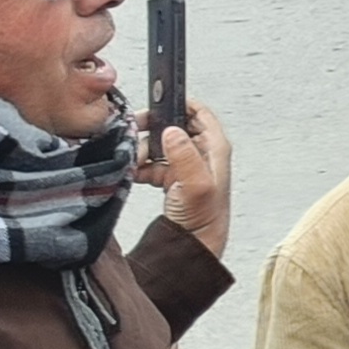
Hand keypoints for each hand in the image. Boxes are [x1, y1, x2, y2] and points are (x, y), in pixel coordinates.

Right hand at [133, 103, 232, 260]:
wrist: (193, 245)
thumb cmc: (203, 218)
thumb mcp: (195, 185)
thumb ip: (184, 157)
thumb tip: (172, 131)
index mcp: (214, 148)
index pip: (199, 112)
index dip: (178, 104)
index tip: (156, 104)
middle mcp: (201, 153)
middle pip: (175, 125)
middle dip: (152, 128)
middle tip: (134, 130)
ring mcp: (186, 165)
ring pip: (161, 144)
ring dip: (144, 149)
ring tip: (134, 159)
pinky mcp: (173, 178)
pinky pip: (153, 162)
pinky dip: (142, 165)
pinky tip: (135, 171)